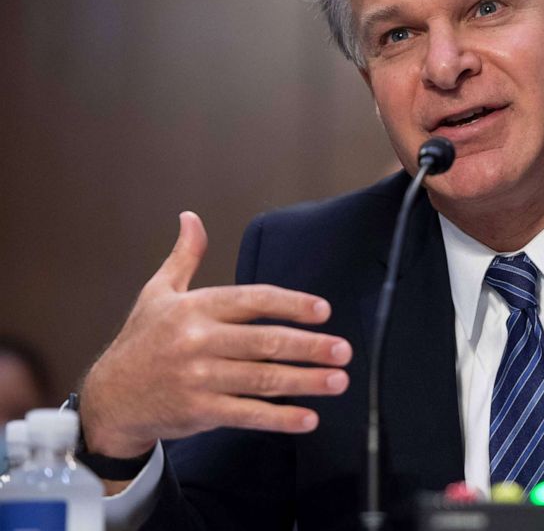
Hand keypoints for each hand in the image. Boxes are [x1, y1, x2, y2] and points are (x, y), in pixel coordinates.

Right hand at [80, 211, 351, 458]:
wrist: (108, 399)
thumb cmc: (141, 341)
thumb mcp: (157, 293)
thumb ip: (184, 257)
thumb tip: (190, 217)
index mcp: (195, 308)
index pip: (253, 301)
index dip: (291, 304)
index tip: (323, 311)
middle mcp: (198, 341)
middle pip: (265, 342)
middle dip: (310, 347)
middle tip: (344, 350)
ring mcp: (199, 378)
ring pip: (262, 379)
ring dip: (305, 381)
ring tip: (339, 381)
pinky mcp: (199, 411)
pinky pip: (247, 414)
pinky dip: (280, 418)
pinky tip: (309, 418)